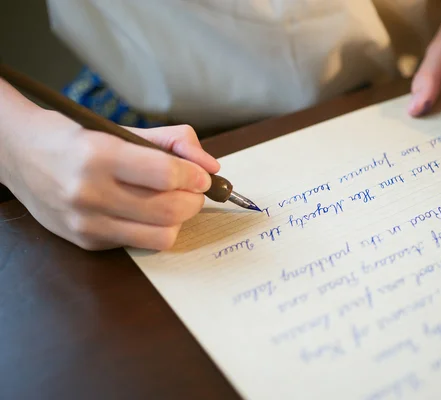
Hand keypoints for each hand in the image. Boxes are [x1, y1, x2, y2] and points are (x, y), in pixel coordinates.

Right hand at [4, 109, 219, 250]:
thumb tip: (211, 166)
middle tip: (193, 189)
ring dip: (179, 220)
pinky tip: (143, 212)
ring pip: (162, 236)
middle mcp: (90, 193)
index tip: (202, 175)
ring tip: (173, 202)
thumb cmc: (76, 138)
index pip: (167, 175)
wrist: (20, 155)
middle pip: (170, 210)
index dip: (195, 176)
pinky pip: (141, 243)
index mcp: (99, 156)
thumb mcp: (121, 129)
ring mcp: (87, 223)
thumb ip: (172, 143)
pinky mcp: (88, 243)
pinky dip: (153, 228)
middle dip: (194, 200)